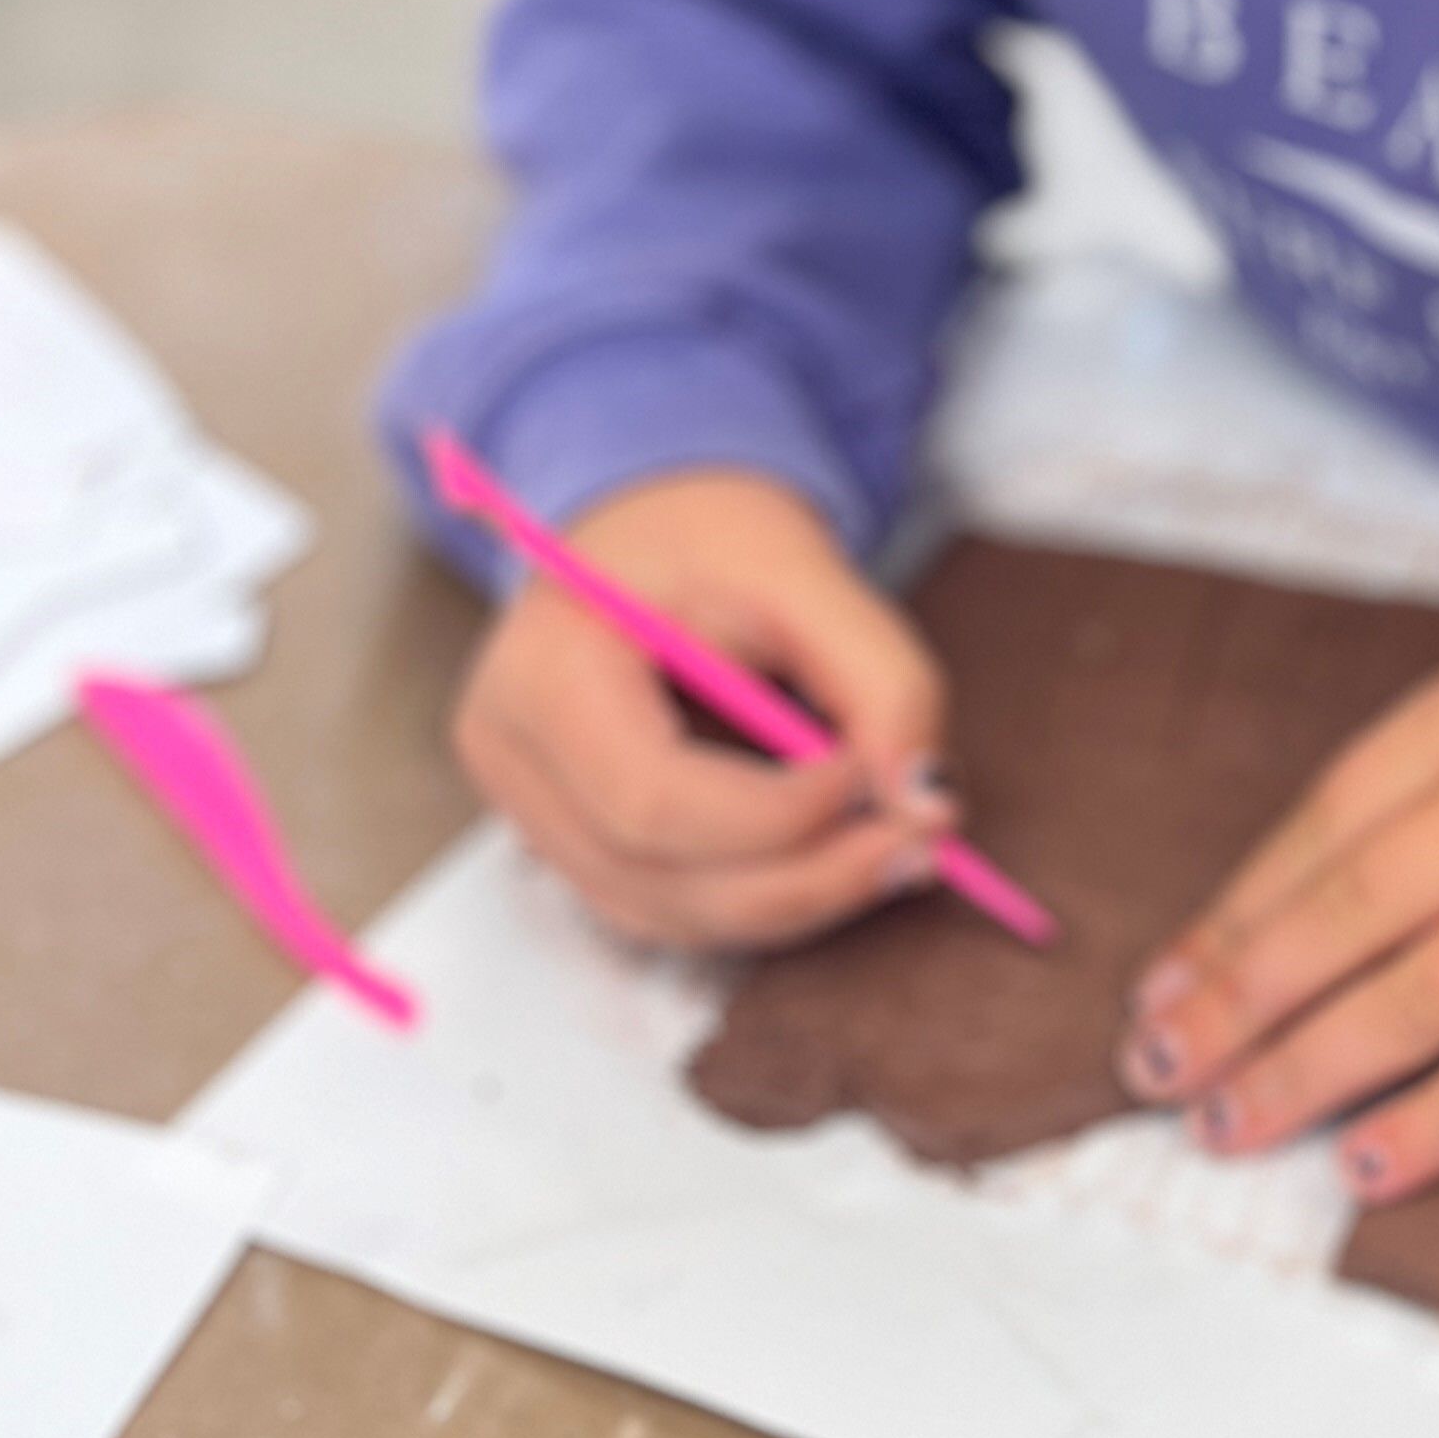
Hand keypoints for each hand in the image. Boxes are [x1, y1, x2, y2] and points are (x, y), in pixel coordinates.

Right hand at [451, 468, 952, 949]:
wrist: (649, 522)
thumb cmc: (711, 536)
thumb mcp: (804, 572)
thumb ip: (882, 679)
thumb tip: (925, 802)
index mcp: (542, 674)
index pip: (653, 800)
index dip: (781, 816)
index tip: (885, 778)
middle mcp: (513, 759)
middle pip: (656, 878)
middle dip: (805, 877)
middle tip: (922, 844)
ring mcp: (530, 812)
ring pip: (666, 915)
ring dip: (795, 902)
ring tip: (896, 851)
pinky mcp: (572, 842)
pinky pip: (668, 910)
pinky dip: (761, 900)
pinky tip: (835, 857)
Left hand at [1116, 610, 1438, 1201]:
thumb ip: (1433, 772)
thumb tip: (1302, 892)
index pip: (1321, 829)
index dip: (1232, 919)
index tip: (1166, 984)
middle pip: (1347, 921)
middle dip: (1236, 1006)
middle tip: (1159, 1069)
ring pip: (1421, 1000)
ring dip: (1309, 1072)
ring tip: (1230, 1125)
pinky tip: (1374, 1166)